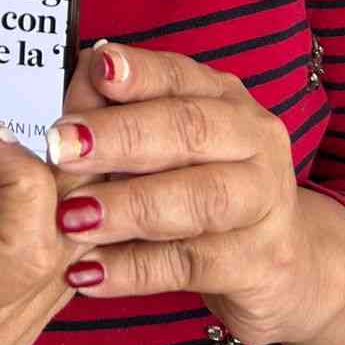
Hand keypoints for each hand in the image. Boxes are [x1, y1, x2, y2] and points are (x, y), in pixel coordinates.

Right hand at [0, 44, 108, 344]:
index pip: (20, 243)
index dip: (21, 174)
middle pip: (70, 230)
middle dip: (79, 147)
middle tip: (73, 74)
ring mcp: (23, 322)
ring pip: (89, 240)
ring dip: (89, 166)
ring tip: (82, 98)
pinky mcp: (37, 315)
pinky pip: (80, 252)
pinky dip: (82, 196)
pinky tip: (75, 150)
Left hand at [45, 41, 329, 344]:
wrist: (282, 263)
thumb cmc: (205, 186)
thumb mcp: (169, 145)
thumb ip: (122, 114)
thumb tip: (77, 78)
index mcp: (225, 97)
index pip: (179, 75)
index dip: (137, 74)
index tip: (96, 71)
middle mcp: (253, 140)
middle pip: (189, 130)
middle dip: (120, 137)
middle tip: (62, 148)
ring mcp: (265, 202)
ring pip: (197, 199)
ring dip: (128, 206)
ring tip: (72, 218)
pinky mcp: (260, 263)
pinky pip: (191, 265)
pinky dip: (134, 270)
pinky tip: (89, 273)